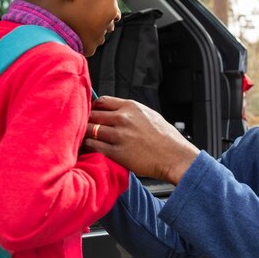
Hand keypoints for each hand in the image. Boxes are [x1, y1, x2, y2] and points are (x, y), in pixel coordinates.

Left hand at [84, 97, 199, 184]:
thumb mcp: (149, 115)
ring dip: (85, 134)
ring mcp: (119, 135)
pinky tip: (89, 148)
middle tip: (83, 127)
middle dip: (87, 120)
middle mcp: (123, 118)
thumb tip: (115, 111)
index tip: (91, 113)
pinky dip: (88, 146)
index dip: (93, 107)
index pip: (102, 101)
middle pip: (93, 114)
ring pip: (90, 129)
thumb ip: (131, 112)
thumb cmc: (166, 138)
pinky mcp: (116, 152)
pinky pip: (93, 146)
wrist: (175, 157)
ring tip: (84, 138)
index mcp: (131, 107)